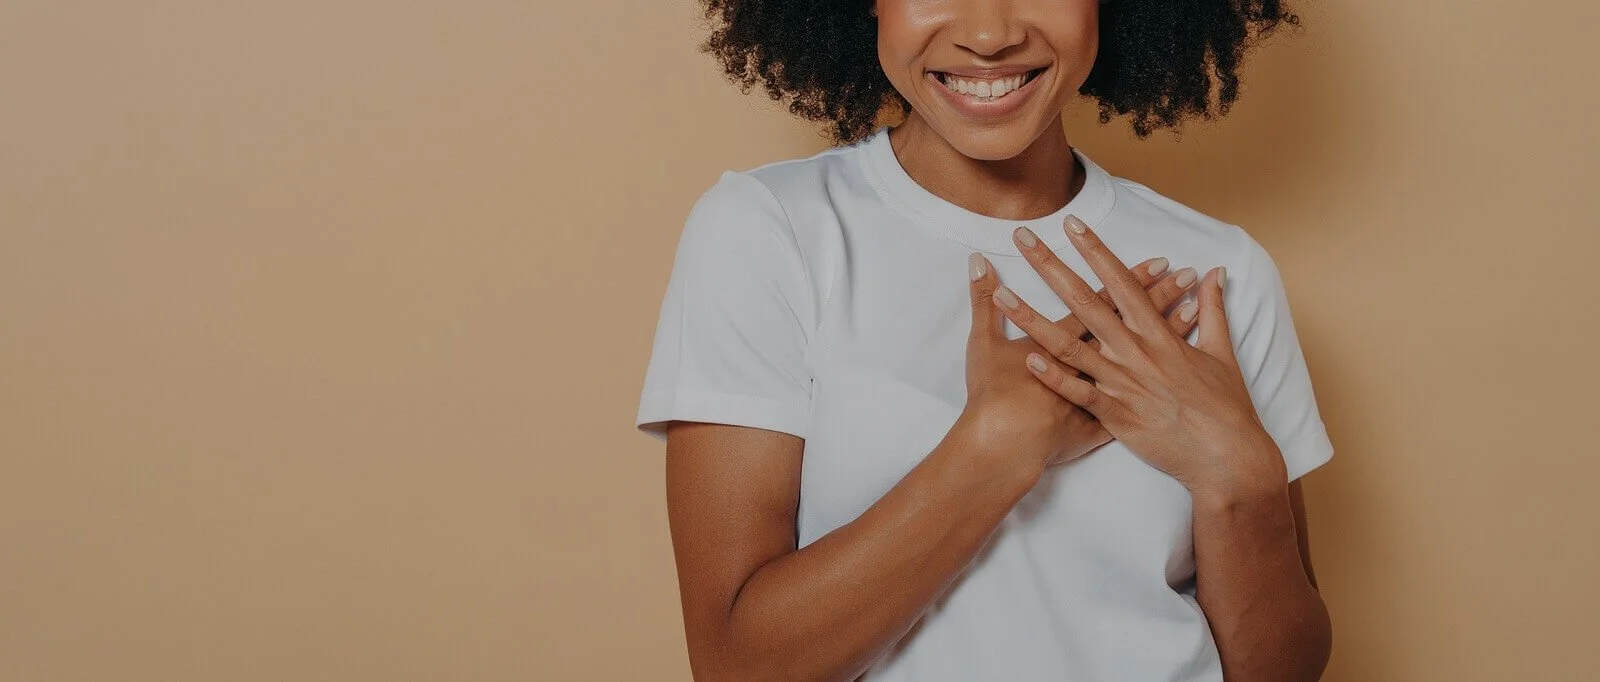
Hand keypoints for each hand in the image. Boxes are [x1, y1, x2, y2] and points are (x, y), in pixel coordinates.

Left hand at [994, 216, 1285, 495]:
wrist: (1227, 456)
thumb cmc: (1226, 406)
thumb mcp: (1223, 352)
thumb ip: (1214, 308)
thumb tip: (1214, 272)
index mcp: (1159, 334)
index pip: (1121, 282)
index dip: (1095, 250)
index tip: (1070, 224)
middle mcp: (1136, 352)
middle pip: (1086, 301)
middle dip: (1051, 267)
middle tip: (1023, 239)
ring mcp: (1122, 383)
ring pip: (1069, 345)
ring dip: (1033, 319)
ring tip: (1001, 294)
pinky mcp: (1115, 415)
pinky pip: (1077, 392)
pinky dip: (1052, 376)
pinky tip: (1026, 359)